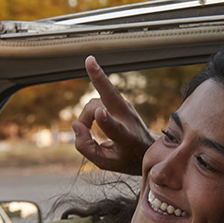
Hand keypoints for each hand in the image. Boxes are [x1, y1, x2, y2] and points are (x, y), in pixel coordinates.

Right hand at [72, 56, 155, 174]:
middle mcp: (127, 118)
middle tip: (89, 60)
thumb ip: (86, 147)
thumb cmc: (125, 157)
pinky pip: (99, 99)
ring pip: (96, 101)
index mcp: (126, 138)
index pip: (115, 128)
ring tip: (89, 131)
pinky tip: (94, 118)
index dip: (105, 121)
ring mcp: (125, 106)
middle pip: (111, 95)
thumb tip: (75, 124)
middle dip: (99, 78)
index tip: (99, 113)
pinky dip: (91, 111)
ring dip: (86, 116)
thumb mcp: (105, 162)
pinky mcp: (119, 101)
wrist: (147, 147)